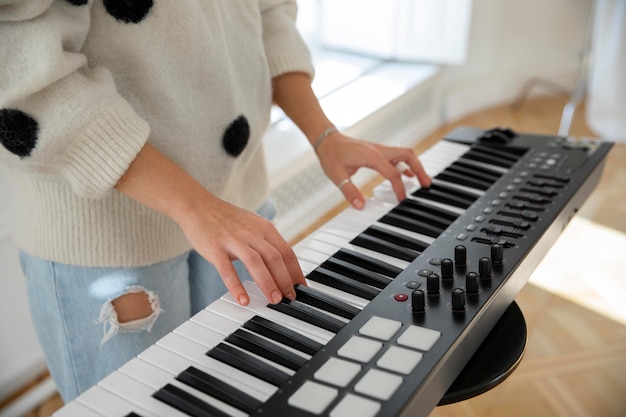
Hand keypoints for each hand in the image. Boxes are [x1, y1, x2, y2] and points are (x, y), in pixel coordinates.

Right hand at [116, 143, 305, 305]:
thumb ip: (267, 243)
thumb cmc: (226, 219)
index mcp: (264, 228)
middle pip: (275, 257)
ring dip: (268, 282)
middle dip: (285, 280)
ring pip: (256, 262)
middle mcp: (252, 233)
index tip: (301, 288)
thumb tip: (283, 267)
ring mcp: (233, 240)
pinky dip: (236, 286)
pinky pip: (227, 269)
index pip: (287, 251)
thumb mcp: (253, 226)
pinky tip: (243, 299)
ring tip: (274, 300)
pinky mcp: (215, 248)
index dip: (296, 271)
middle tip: (290, 299)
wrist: (197, 205)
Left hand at [314, 131, 430, 207]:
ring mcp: (379, 149)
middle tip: (426, 185)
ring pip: (405, 154)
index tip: (401, 201)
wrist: (326, 139)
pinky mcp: (377, 151)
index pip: (393, 173)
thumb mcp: (337, 175)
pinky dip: (406, 164)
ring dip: (415, 165)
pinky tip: (408, 173)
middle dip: (420, 169)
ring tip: (422, 181)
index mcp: (372, 156)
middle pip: (408, 156)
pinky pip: (397, 156)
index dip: (399, 189)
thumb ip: (349, 191)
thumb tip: (360, 206)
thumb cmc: (331, 154)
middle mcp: (379, 150)